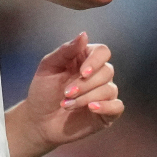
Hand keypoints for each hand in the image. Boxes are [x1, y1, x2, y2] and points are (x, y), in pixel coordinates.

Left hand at [24, 33, 123, 148]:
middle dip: (85, 84)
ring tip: (66, 105)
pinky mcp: (106, 113)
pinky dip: (106, 107)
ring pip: (110, 89)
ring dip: (86, 97)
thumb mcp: (48, 68)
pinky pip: (117, 106)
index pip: (103, 52)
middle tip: (67, 93)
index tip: (82, 73)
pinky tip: (91, 109)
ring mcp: (103, 94)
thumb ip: (65, 51)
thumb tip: (84, 35)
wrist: (38, 121)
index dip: (95, 61)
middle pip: (107, 71)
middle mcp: (98, 75)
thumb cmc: (43, 91)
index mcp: (86, 60)